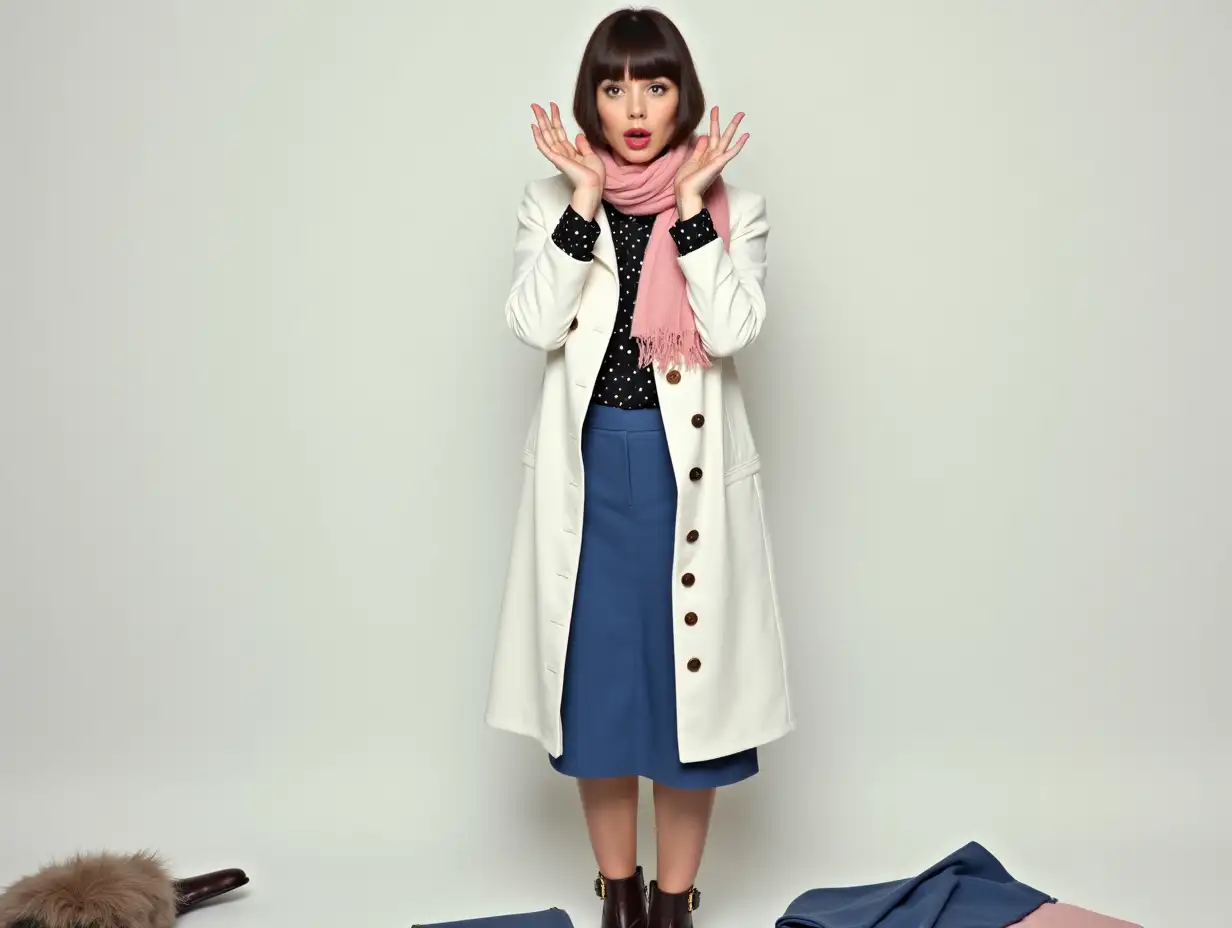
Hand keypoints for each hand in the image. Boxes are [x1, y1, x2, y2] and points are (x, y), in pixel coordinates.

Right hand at [531, 102, 604, 216]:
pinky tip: (534, 127)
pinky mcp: (556, 159)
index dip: (556, 119)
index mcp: (569, 153)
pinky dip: (538, 137)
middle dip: (543, 117)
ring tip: (535, 109)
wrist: (593, 185)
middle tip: (536, 105)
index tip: (553, 107)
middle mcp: (561, 153)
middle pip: (550, 131)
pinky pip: (545, 147)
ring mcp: (557, 156)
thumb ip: (583, 146)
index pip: (559, 132)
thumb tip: (578, 136)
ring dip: (540, 121)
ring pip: (546, 135)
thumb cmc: (594, 177)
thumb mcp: (591, 156)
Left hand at [674, 107, 747, 216]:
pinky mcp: (718, 164)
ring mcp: (717, 159)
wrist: (686, 192)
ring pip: (726, 139)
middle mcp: (713, 156)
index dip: (713, 122)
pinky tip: (746, 135)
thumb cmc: (687, 181)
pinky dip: (739, 144)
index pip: (711, 135)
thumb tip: (704, 136)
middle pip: (720, 134)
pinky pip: (731, 152)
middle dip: (727, 122)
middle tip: (736, 111)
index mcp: (706, 155)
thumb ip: (698, 149)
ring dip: (733, 126)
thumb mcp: (691, 160)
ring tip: (741, 115)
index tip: (715, 110)